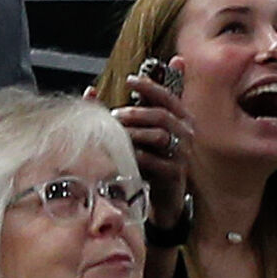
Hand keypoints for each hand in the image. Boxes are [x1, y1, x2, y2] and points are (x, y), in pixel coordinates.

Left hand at [90, 61, 194, 227]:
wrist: (162, 196)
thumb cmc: (148, 158)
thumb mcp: (137, 130)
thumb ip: (118, 109)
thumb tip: (91, 90)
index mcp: (179, 118)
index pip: (168, 97)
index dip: (150, 86)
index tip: (129, 80)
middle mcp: (185, 134)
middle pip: (162, 116)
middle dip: (136, 113)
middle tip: (115, 115)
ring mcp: (182, 155)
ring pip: (160, 136)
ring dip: (135, 133)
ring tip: (117, 134)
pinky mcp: (175, 174)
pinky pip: (155, 161)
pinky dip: (137, 156)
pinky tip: (125, 155)